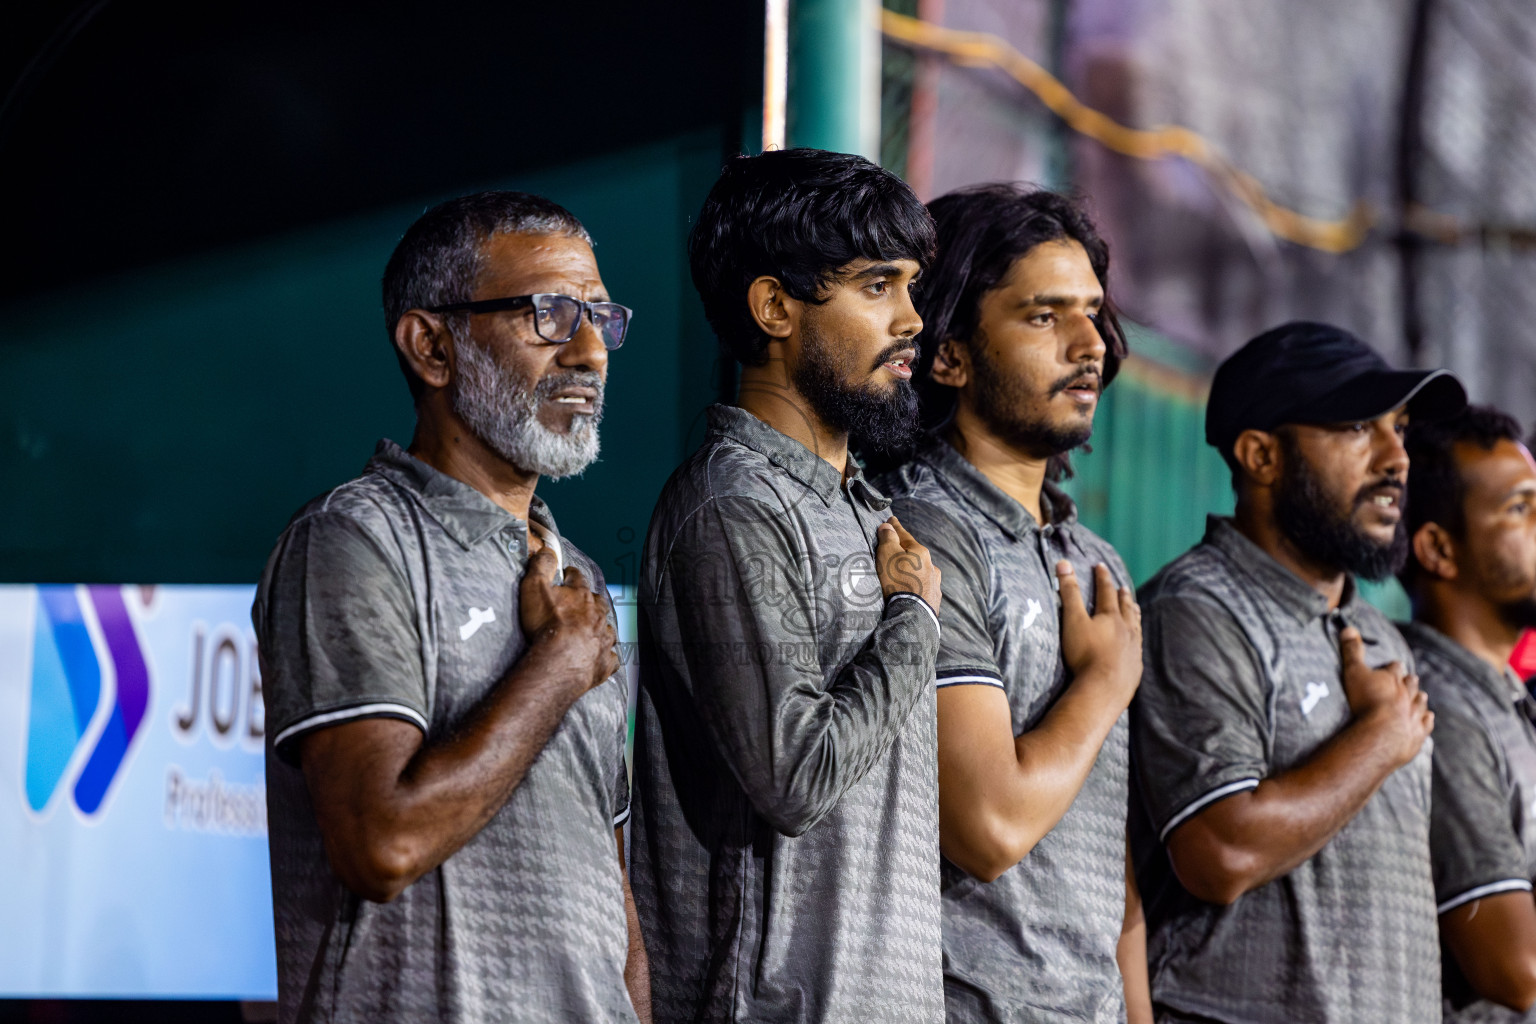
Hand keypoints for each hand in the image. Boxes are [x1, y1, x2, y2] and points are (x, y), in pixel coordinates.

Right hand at [519, 549, 619, 691]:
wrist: (560, 660)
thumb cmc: (546, 625)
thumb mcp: (534, 588)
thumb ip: (541, 566)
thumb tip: (547, 550)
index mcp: (580, 596)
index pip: (577, 578)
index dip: (571, 575)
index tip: (568, 574)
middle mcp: (597, 614)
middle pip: (598, 602)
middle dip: (591, 600)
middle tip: (583, 602)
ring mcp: (603, 638)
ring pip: (607, 628)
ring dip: (600, 627)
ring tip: (592, 629)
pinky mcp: (604, 661)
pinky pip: (610, 656)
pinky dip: (606, 654)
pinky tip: (601, 656)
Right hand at [876, 515, 941, 611]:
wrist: (913, 614)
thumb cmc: (897, 581)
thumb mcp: (887, 555)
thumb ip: (888, 538)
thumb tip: (888, 526)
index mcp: (920, 552)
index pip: (905, 536)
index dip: (896, 527)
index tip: (891, 519)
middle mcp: (932, 565)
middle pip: (915, 554)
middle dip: (906, 550)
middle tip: (897, 548)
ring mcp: (935, 583)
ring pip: (923, 571)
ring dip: (915, 569)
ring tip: (907, 572)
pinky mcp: (934, 599)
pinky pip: (925, 586)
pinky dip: (918, 584)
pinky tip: (916, 588)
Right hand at [1058, 562, 1141, 704]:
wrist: (1104, 688)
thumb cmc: (1086, 653)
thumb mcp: (1073, 620)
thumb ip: (1069, 592)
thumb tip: (1063, 563)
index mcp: (1111, 617)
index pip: (1106, 591)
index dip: (1102, 578)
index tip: (1100, 566)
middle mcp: (1127, 630)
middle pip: (1126, 608)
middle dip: (1122, 596)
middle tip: (1123, 588)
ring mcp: (1133, 649)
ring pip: (1135, 627)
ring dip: (1134, 615)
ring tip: (1135, 609)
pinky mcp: (1135, 668)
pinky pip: (1137, 649)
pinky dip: (1136, 640)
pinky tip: (1135, 644)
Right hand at [1339, 627, 1431, 766]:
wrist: (1383, 733)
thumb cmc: (1366, 701)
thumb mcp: (1353, 672)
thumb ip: (1352, 651)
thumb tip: (1348, 627)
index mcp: (1393, 679)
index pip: (1395, 668)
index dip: (1393, 667)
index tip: (1393, 665)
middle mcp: (1408, 694)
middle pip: (1411, 684)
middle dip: (1410, 681)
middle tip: (1410, 679)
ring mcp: (1415, 713)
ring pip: (1421, 703)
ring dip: (1420, 699)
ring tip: (1421, 697)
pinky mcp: (1418, 732)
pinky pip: (1426, 723)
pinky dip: (1427, 720)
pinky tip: (1428, 718)